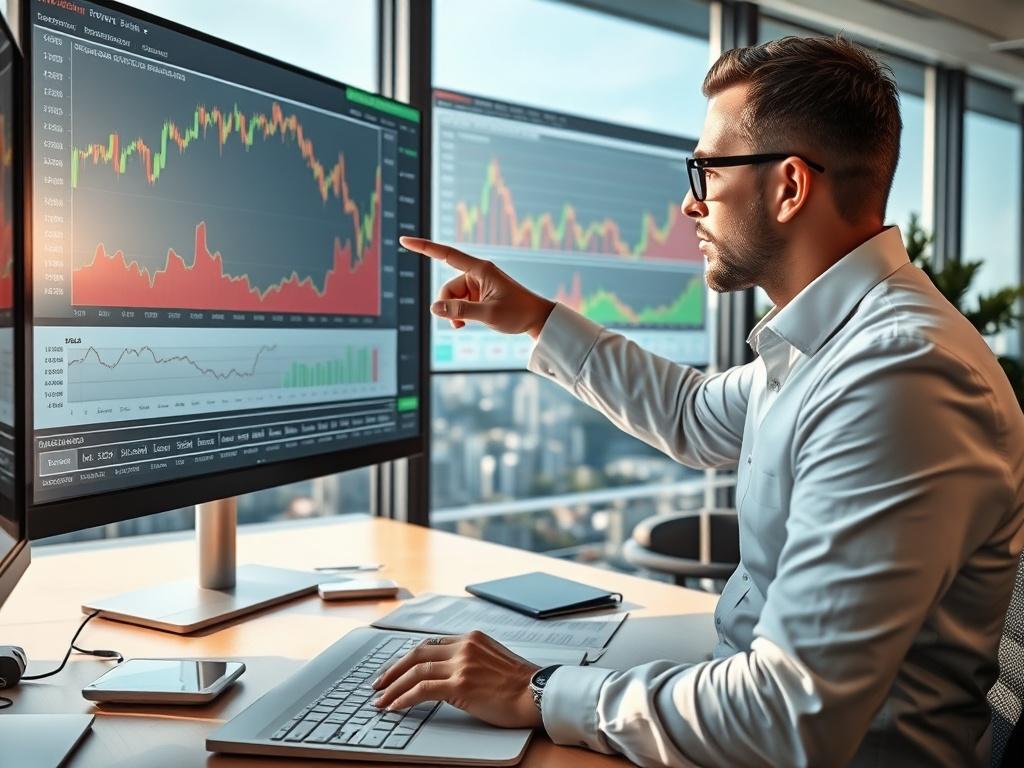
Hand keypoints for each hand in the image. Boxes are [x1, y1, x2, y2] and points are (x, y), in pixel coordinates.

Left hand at [370, 631, 541, 728]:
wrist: (537, 693)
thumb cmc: (521, 683)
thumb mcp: (493, 659)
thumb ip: (470, 659)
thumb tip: (449, 673)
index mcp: (471, 638)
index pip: (430, 644)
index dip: (408, 658)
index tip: (396, 670)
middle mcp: (464, 646)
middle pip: (416, 653)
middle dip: (393, 670)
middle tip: (378, 683)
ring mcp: (461, 664)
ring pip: (415, 671)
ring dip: (393, 687)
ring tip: (381, 699)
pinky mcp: (460, 684)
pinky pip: (422, 689)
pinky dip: (404, 699)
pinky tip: (395, 707)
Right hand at [400, 236, 555, 338]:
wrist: (536, 319)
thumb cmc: (518, 313)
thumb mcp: (488, 314)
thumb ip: (460, 311)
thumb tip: (434, 308)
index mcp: (480, 269)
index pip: (446, 255)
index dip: (424, 247)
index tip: (404, 240)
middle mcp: (477, 274)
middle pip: (448, 287)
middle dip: (448, 306)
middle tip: (457, 324)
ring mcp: (478, 284)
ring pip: (452, 297)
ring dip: (454, 313)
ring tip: (464, 326)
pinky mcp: (479, 295)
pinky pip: (459, 303)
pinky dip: (459, 314)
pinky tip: (466, 323)